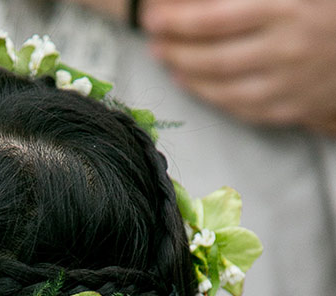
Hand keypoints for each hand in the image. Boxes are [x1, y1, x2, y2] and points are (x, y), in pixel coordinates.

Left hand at [142, 0, 335, 131]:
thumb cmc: (324, 8)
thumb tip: (201, 1)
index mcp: (284, 6)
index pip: (216, 19)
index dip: (178, 20)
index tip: (153, 17)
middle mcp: (284, 47)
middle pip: (213, 57)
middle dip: (175, 50)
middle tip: (153, 41)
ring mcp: (287, 82)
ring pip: (223, 87)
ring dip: (187, 75)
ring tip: (166, 61)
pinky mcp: (290, 107)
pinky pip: (241, 108)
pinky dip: (210, 97)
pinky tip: (191, 85)